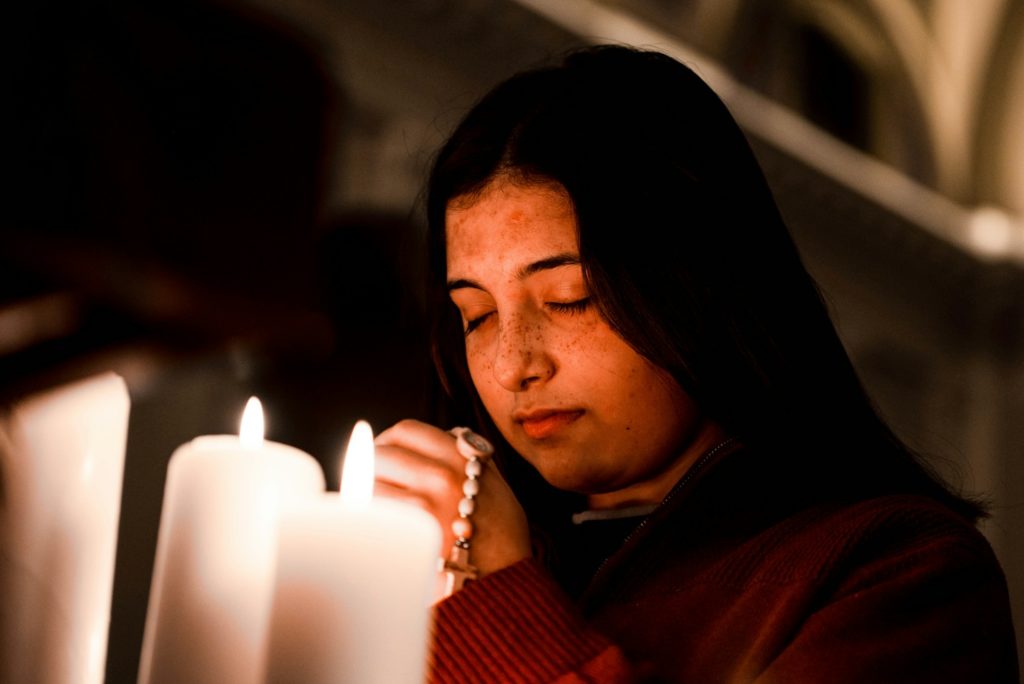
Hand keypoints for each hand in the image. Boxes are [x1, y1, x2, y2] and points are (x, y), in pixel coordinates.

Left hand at [374, 419, 531, 585]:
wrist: (504, 586)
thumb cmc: (501, 539)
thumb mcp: (496, 485)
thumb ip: (470, 459)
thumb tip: (446, 435)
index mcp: (463, 459)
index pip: (406, 431)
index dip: (388, 440)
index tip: (384, 452)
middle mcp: (442, 477)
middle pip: (380, 454)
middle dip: (369, 467)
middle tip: (372, 483)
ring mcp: (422, 507)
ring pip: (368, 484)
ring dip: (364, 494)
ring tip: (373, 508)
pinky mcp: (404, 536)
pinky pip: (368, 514)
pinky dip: (365, 518)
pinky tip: (375, 529)